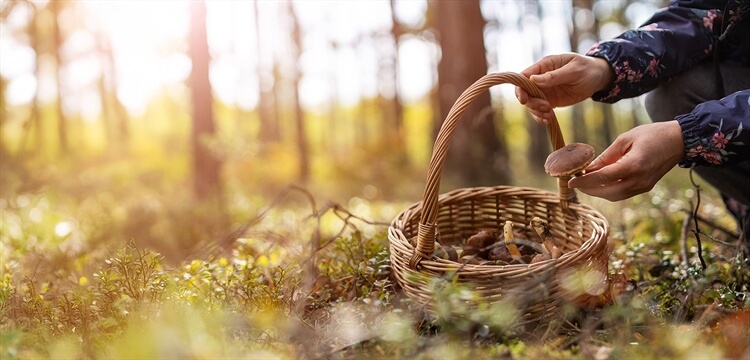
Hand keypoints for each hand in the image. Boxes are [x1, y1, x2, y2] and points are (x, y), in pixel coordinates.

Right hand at [515, 53, 614, 123]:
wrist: (598, 78)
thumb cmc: (587, 69)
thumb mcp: (574, 71)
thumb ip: (554, 76)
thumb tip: (533, 80)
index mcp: (544, 65)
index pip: (524, 76)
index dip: (520, 88)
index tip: (524, 100)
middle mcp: (540, 78)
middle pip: (524, 92)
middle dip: (531, 103)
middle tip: (546, 108)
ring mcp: (544, 90)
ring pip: (531, 104)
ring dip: (537, 111)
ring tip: (550, 115)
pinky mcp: (549, 101)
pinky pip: (539, 110)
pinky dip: (541, 117)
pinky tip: (549, 120)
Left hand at [567, 121, 685, 200]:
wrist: (679, 140)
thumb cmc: (652, 134)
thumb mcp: (625, 139)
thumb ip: (606, 156)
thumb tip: (588, 168)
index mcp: (633, 165)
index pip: (602, 178)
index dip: (584, 181)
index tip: (570, 181)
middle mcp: (639, 180)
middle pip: (607, 192)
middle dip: (588, 189)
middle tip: (575, 182)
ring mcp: (644, 186)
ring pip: (615, 196)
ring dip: (598, 192)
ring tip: (585, 183)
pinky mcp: (646, 187)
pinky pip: (623, 194)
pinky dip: (609, 191)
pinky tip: (600, 184)